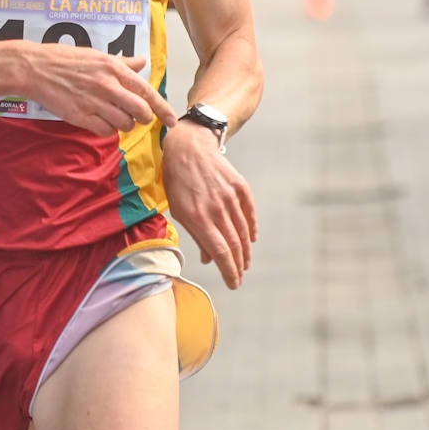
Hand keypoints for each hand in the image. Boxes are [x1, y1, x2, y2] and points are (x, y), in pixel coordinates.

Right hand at [21, 45, 176, 136]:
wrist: (35, 68)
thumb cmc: (65, 59)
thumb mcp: (97, 55)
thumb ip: (123, 62)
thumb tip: (143, 61)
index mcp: (114, 68)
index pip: (147, 92)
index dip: (163, 109)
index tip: (172, 121)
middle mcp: (108, 85)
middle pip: (140, 112)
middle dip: (144, 118)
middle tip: (139, 118)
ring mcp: (94, 102)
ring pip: (124, 123)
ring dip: (124, 124)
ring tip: (114, 116)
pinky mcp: (80, 116)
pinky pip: (105, 131)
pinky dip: (107, 130)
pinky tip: (100, 121)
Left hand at [162, 119, 256, 288]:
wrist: (189, 146)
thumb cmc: (177, 180)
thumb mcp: (178, 209)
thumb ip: (195, 235)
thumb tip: (209, 259)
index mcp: (198, 217)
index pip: (220, 253)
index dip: (229, 271)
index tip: (233, 284)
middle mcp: (216, 209)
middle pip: (235, 246)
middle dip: (238, 266)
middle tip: (239, 277)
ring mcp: (230, 197)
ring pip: (244, 232)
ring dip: (246, 251)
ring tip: (244, 263)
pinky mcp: (240, 187)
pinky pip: (250, 213)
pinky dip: (252, 229)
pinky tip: (251, 240)